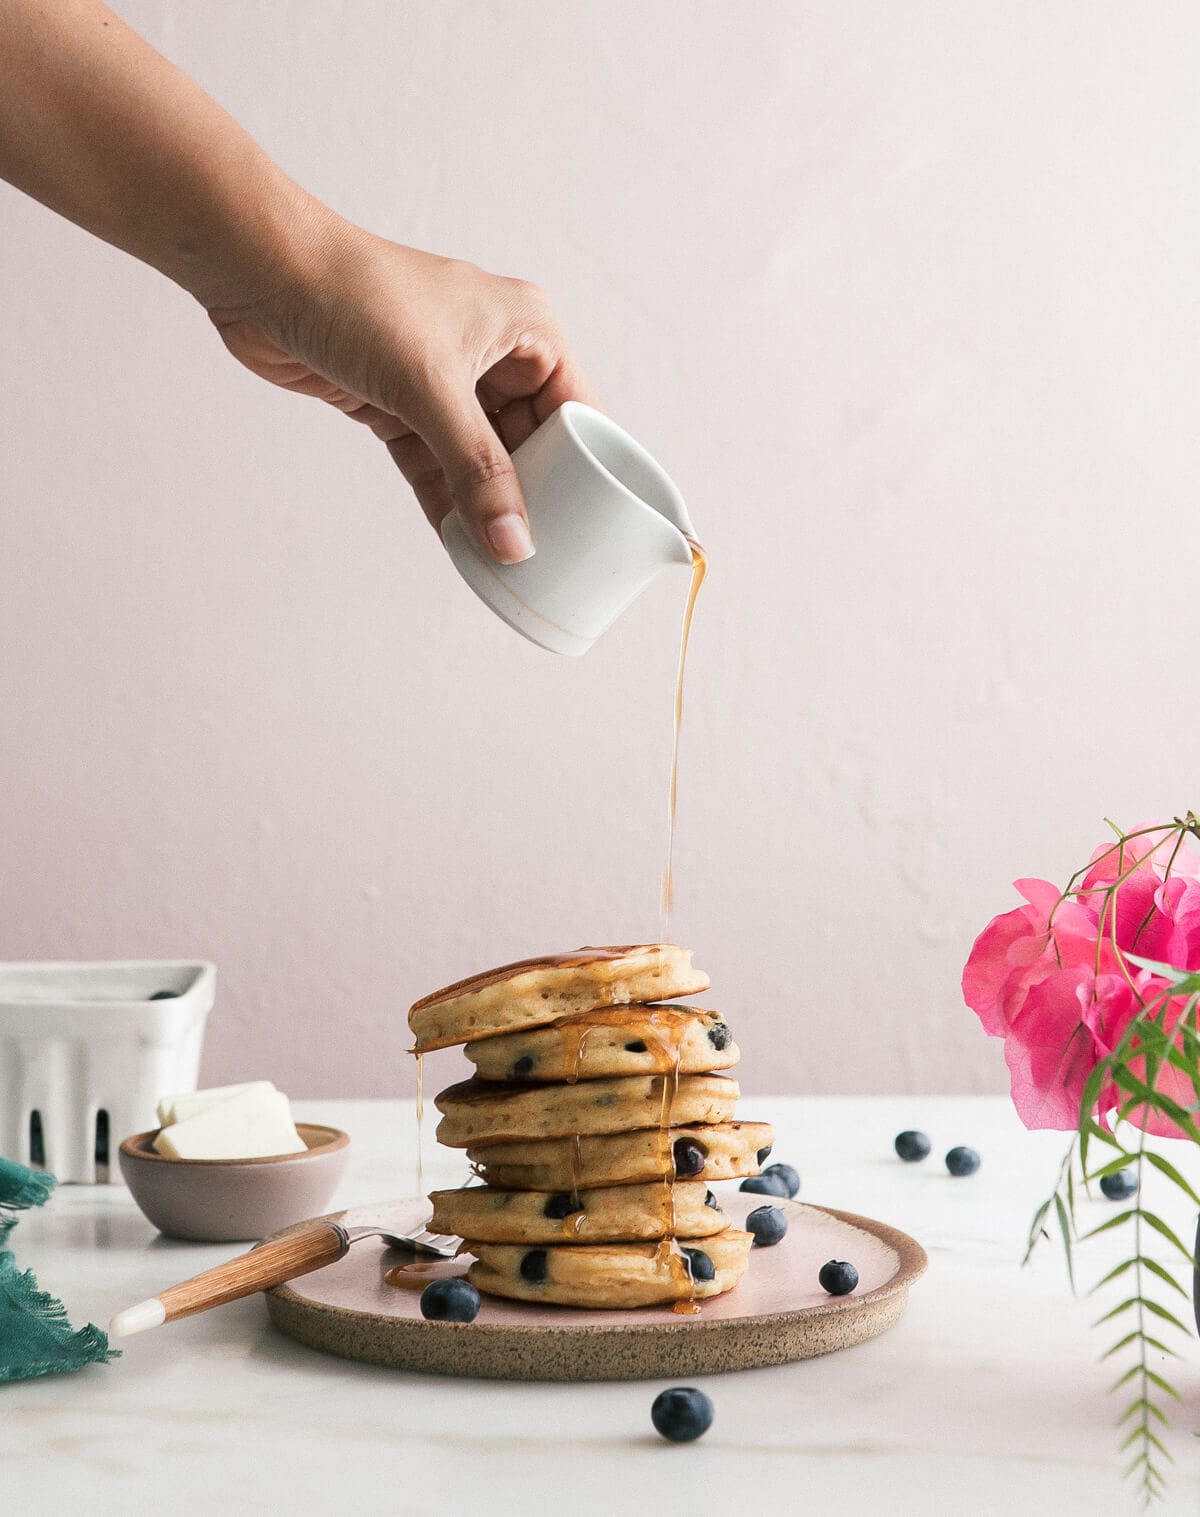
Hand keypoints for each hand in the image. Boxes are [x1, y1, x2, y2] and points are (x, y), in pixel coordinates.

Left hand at [208, 222, 596, 562]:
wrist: (259, 270)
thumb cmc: (355, 295)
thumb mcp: (430, 387)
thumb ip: (475, 469)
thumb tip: (513, 542)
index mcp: (524, 329)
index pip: (577, 412)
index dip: (586, 470)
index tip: (592, 527)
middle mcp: (492, 353)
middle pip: (530, 442)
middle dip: (533, 497)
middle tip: (544, 556)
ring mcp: (443, 379)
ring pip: (478, 458)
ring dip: (484, 506)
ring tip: (503, 563)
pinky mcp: (397, 402)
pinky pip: (434, 464)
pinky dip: (443, 500)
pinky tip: (458, 543)